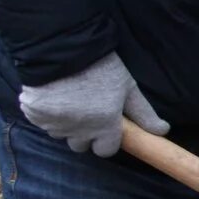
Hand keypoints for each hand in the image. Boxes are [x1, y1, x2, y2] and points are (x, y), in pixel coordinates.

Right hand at [17, 52, 167, 157]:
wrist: (62, 47)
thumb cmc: (100, 67)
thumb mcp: (128, 87)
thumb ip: (144, 113)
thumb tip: (163, 131)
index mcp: (104, 126)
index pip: (106, 151)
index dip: (106, 139)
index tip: (105, 124)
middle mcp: (79, 131)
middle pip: (81, 145)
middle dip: (84, 133)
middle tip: (86, 109)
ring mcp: (54, 124)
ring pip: (60, 134)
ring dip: (64, 123)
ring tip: (69, 98)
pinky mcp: (34, 114)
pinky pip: (41, 122)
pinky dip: (45, 113)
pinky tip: (53, 94)